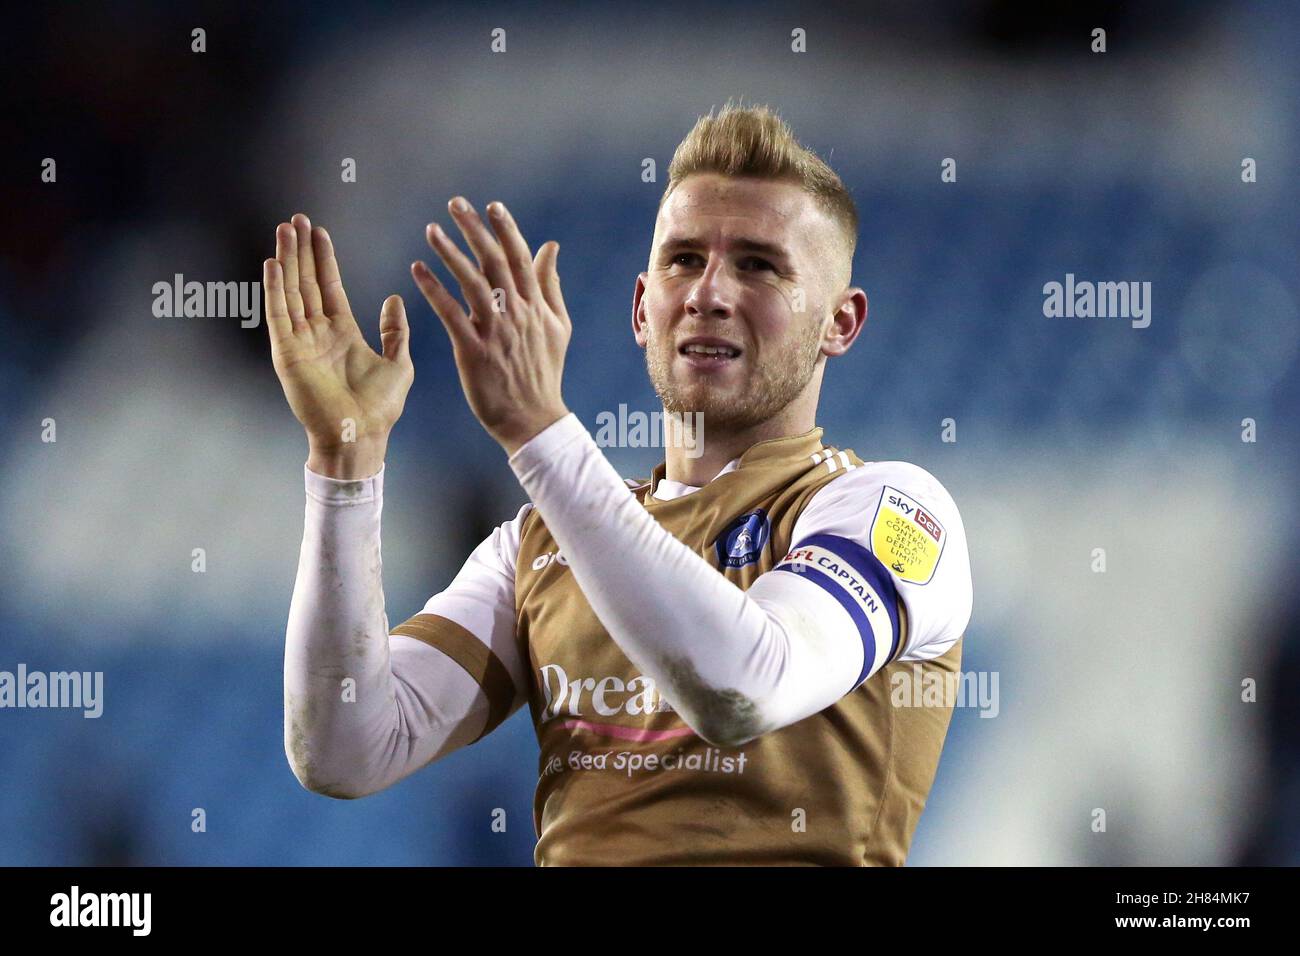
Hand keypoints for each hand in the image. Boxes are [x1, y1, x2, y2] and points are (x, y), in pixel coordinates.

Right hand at [263, 213, 413, 477]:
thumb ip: (396, 330)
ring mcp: (300, 342)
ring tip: (285, 229)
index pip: (329, 286)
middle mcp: (318, 333)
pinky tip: (273, 264)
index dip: (324, 259)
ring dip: (287, 260)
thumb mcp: (398, 363)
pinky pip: (279, 316)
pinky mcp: (288, 354)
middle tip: (297, 218)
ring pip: (291, 292)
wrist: (361, 436)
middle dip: (302, 250)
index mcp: (342, 332)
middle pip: (306, 282)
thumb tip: (396, 298)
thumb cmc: (380, 409)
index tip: (319, 231)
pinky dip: (275, 290)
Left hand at [411, 197, 569, 455]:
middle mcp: (517, 313)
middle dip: (474, 229)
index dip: (506, 229)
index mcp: (537, 306)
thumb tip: (551, 246)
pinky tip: (417, 270)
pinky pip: (450, 313)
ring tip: (432, 230)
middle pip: (494, 261)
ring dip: (449, 253)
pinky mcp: (473, 350)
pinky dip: (433, 289)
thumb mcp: (559, 326)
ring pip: (471, 282)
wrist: (533, 418)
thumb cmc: (543, 372)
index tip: (491, 206)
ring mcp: (495, 331)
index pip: (520, 258)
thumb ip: (551, 284)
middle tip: (455, 204)